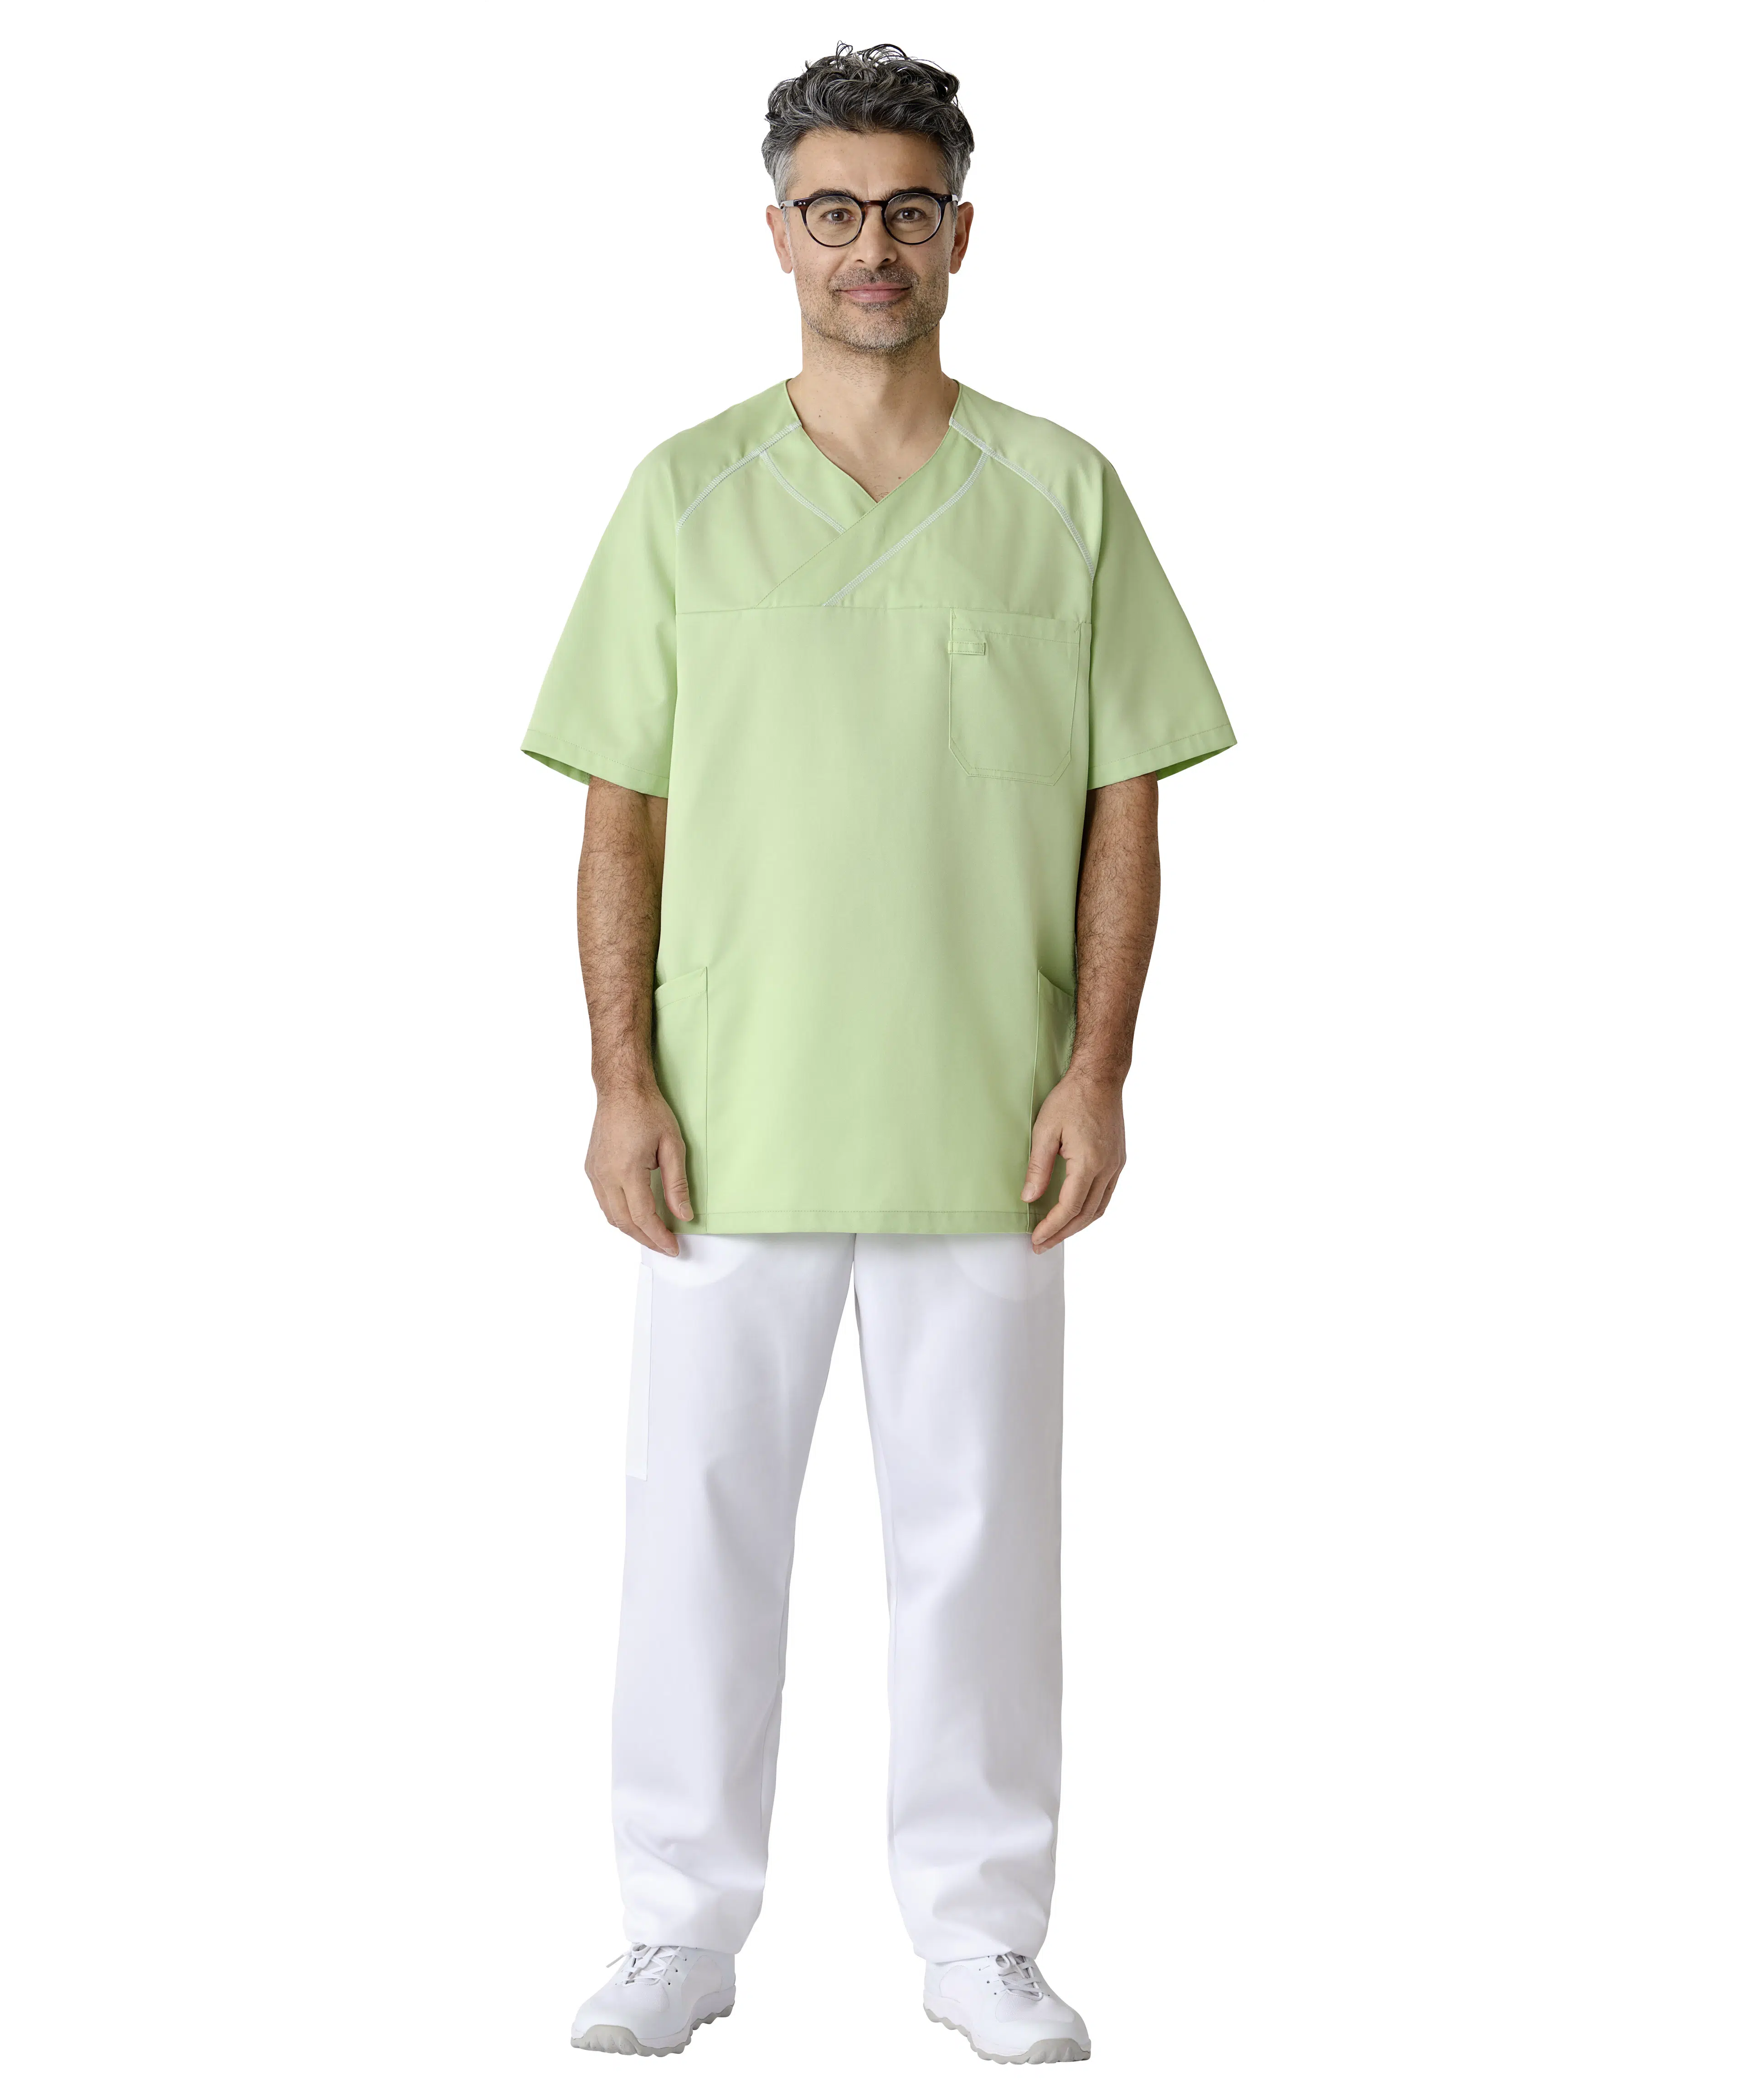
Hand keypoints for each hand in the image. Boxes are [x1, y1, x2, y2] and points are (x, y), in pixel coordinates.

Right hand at [586, 1080, 692, 1255]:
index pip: (643, 1216)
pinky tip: (634, 1217)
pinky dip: (619, 1215)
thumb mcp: (673, 1145)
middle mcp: (606, 1175)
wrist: (621, 1090)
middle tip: (666, 1247)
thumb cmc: (647, 1111)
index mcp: (627, 1170)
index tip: (673, 1247)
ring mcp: (595, 1173)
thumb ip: (677, 1184)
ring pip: (611, 1215)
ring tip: (652, 1236)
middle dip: (646, 1239)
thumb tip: (684, 1214)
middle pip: (624, 1222)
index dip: (659, 1236)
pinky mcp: (591, 1168)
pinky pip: (603, 1202)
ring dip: (631, 1230)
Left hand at [1021, 1068, 1126, 1251]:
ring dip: (1077, 1225)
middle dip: (1062, 1233)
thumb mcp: (1045, 1130)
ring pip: (1099, 1208)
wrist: (1100, 1078)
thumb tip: (1030, 1198)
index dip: (1052, 1227)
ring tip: (1056, 1234)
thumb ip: (1038, 1167)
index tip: (1036, 1239)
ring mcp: (1116, 1165)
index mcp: (1089, 1163)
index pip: (1069, 1207)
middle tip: (1041, 1245)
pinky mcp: (1118, 1160)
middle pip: (1086, 1214)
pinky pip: (1105, 1195)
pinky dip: (1089, 1210)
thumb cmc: (1071, 1099)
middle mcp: (1107, 1169)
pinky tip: (1075, 1213)